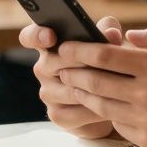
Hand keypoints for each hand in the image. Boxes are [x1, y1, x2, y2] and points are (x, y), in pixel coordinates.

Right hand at [20, 15, 123, 138]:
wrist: (115, 103)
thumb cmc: (107, 65)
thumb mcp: (109, 43)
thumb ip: (108, 32)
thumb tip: (111, 33)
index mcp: (50, 44)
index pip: (30, 36)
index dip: (36, 35)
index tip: (51, 37)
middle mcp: (43, 67)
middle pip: (54, 62)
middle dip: (82, 62)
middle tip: (106, 63)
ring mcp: (47, 92)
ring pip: (69, 88)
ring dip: (93, 87)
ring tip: (116, 86)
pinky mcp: (56, 115)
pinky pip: (75, 111)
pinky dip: (95, 109)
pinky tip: (111, 106)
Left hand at [57, 23, 146, 146]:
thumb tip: (130, 35)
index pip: (105, 56)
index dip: (79, 51)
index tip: (66, 47)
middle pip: (95, 81)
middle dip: (72, 72)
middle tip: (60, 67)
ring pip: (101, 104)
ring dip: (83, 94)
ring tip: (72, 85)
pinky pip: (117, 124)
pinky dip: (106, 113)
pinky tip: (102, 106)